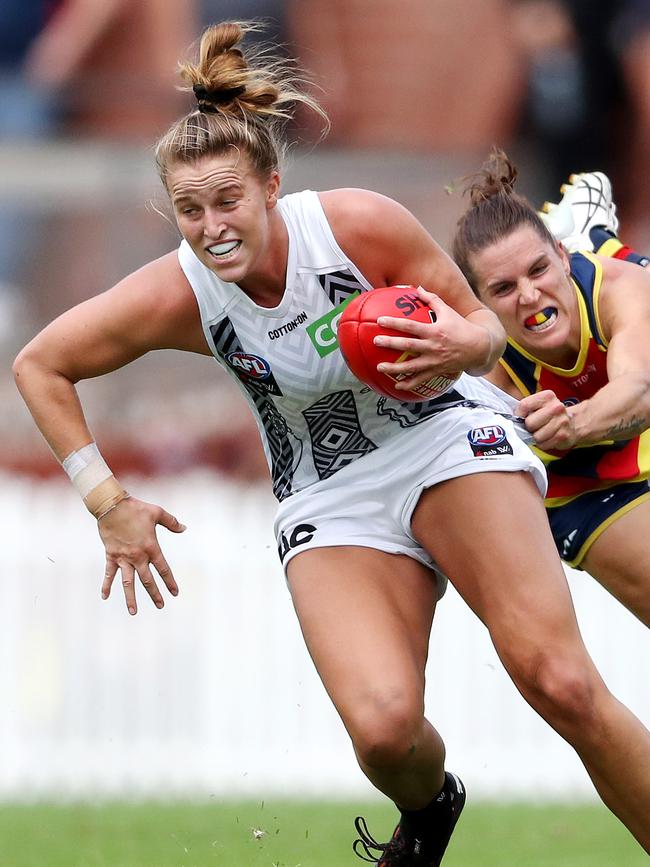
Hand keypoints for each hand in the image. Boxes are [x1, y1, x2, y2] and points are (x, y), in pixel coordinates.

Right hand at [98, 496, 186, 614]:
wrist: (112, 506)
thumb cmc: (136, 508)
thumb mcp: (157, 513)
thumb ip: (172, 522)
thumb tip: (184, 528)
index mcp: (151, 547)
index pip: (163, 569)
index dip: (170, 582)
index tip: (175, 593)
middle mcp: (138, 556)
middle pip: (147, 580)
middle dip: (155, 594)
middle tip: (160, 606)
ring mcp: (123, 558)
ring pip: (128, 583)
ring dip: (131, 598)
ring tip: (133, 612)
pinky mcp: (111, 556)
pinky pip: (109, 574)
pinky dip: (107, 585)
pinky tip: (105, 597)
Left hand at [372, 287, 474, 391]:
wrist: (478, 347)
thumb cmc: (461, 327)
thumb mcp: (448, 311)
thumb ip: (432, 299)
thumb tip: (417, 287)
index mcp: (434, 330)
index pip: (410, 326)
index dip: (394, 323)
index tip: (380, 321)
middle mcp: (433, 346)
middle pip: (408, 346)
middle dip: (390, 344)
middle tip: (375, 341)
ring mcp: (434, 360)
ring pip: (411, 366)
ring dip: (394, 368)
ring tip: (379, 367)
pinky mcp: (437, 371)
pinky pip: (421, 379)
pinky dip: (409, 383)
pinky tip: (397, 386)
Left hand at [516, 390, 577, 450]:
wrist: (573, 423)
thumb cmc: (550, 415)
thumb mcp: (539, 405)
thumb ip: (526, 409)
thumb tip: (511, 420)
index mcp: (547, 396)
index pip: (524, 405)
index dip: (519, 415)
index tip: (520, 418)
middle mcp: (556, 407)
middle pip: (530, 423)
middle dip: (529, 428)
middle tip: (534, 427)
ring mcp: (561, 422)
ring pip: (536, 436)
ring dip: (536, 437)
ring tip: (542, 432)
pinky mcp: (563, 436)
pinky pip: (543, 444)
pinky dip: (543, 444)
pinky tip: (548, 438)